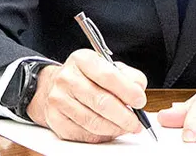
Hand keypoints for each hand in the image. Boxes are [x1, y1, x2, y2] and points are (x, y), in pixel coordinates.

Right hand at [25, 49, 148, 142]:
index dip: (128, 91)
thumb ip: (130, 76)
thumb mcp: (110, 67)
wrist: (59, 86)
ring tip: (124, 127)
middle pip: (101, 102)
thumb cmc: (90, 78)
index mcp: (81, 60)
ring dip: (115, 129)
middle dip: (125, 117)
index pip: (108, 76)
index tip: (140, 101)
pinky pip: (84, 134)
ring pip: (93, 122)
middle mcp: (66, 78)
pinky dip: (101, 136)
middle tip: (136, 123)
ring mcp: (58, 99)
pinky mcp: (56, 119)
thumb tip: (138, 91)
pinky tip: (107, 130)